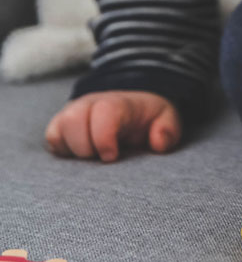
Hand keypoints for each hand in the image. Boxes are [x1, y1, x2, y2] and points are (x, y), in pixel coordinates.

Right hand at [44, 91, 181, 161]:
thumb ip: (168, 130)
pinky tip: (81, 156)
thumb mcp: (166, 119)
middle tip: (104, 158)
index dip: (104, 137)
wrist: (130, 108)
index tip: (112, 156)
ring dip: (74, 150)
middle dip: (86, 146)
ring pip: (57, 129)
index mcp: (118, 103)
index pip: (103, 112)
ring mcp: (73, 113)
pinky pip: (52, 138)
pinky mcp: (60, 125)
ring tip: (93, 157)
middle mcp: (90, 104)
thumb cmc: (148, 118)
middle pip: (74, 119)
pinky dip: (63, 151)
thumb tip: (158, 143)